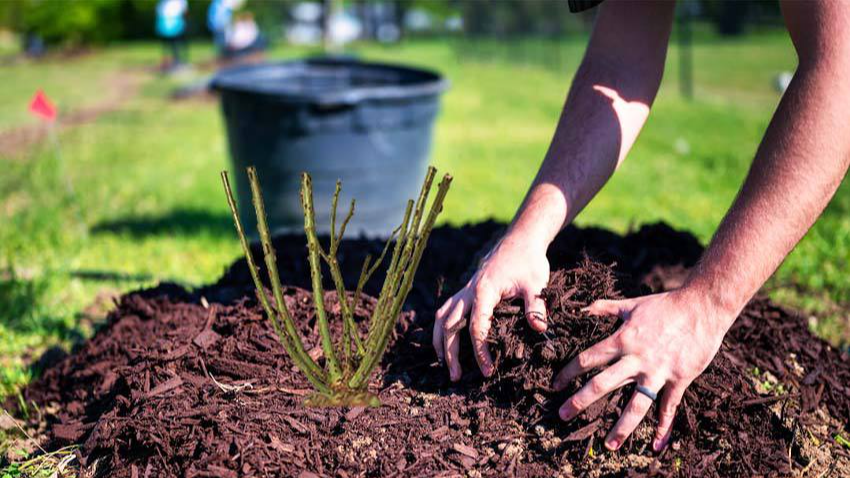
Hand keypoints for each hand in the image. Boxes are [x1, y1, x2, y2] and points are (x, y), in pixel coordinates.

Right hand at [433, 232, 549, 380]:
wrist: (520, 240)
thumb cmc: (529, 261)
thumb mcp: (536, 284)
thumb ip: (536, 306)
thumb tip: (539, 329)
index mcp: (484, 292)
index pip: (476, 327)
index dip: (480, 351)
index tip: (487, 370)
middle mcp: (468, 291)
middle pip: (450, 326)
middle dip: (450, 352)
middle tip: (456, 377)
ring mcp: (465, 290)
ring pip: (442, 317)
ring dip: (440, 341)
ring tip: (444, 364)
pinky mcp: (466, 290)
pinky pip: (446, 310)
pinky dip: (442, 328)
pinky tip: (445, 342)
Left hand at [552, 288, 735, 451]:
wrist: (702, 307)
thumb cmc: (665, 304)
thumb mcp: (631, 304)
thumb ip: (605, 308)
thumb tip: (583, 308)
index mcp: (622, 340)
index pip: (587, 359)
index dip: (568, 373)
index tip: (555, 385)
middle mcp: (636, 359)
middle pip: (602, 384)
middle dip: (580, 401)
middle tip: (563, 415)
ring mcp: (658, 372)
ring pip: (636, 404)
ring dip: (622, 426)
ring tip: (609, 445)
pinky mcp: (679, 379)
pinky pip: (669, 407)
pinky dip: (663, 427)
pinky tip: (656, 444)